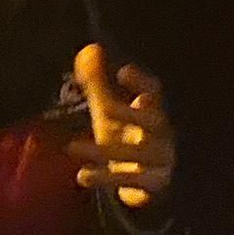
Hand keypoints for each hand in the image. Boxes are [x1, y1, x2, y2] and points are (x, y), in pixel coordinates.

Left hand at [68, 44, 173, 208]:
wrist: (147, 183)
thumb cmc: (127, 137)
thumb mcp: (111, 111)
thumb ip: (99, 82)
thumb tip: (88, 50)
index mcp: (153, 110)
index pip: (153, 91)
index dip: (140, 82)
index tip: (122, 72)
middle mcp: (161, 134)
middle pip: (152, 122)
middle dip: (130, 115)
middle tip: (107, 109)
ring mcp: (160, 161)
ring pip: (134, 153)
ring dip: (102, 151)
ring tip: (71, 147)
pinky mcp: (151, 184)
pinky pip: (129, 180)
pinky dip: (106, 177)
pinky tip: (82, 175)